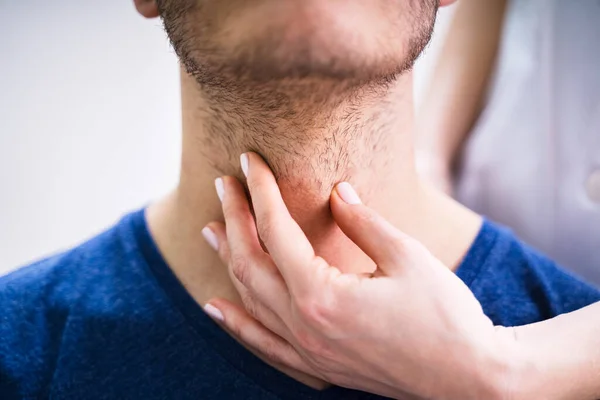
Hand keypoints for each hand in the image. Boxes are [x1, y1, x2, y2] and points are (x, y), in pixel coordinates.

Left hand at [203, 152, 514, 399]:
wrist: (469, 378)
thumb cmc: (446, 315)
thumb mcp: (407, 257)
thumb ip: (363, 222)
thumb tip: (337, 191)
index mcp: (323, 295)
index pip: (276, 232)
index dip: (261, 192)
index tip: (250, 162)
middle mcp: (304, 326)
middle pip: (251, 264)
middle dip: (235, 220)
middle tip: (223, 185)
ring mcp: (307, 351)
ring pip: (250, 301)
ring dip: (227, 262)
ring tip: (211, 231)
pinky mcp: (318, 366)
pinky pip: (263, 344)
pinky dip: (236, 323)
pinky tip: (216, 308)